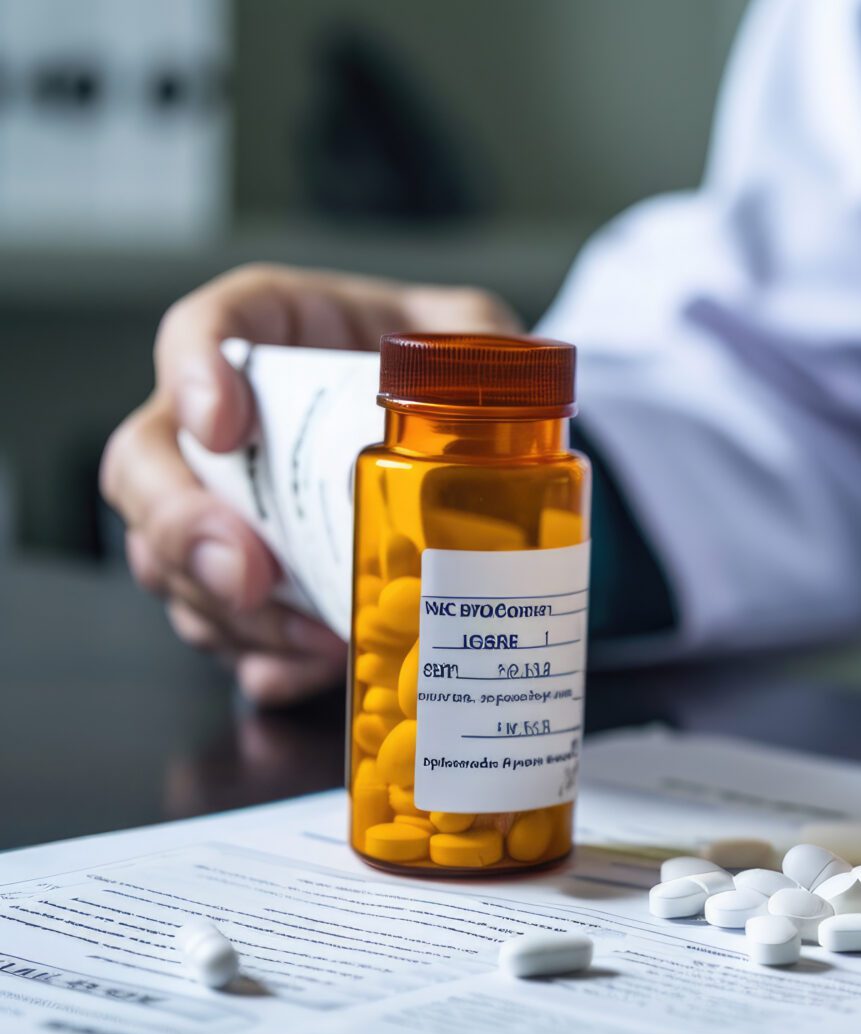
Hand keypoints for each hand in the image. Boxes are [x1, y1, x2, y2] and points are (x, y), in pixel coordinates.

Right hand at [99, 265, 520, 704]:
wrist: (471, 443)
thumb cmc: (453, 373)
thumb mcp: (476, 338)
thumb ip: (484, 345)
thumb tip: (506, 378)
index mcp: (280, 331)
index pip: (204, 328)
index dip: (192, 374)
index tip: (221, 427)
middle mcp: (231, 416)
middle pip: (147, 461)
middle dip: (182, 527)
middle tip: (249, 576)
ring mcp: (230, 500)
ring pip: (170, 556)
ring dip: (226, 609)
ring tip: (313, 639)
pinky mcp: (256, 576)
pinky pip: (221, 627)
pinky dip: (258, 657)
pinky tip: (303, 670)